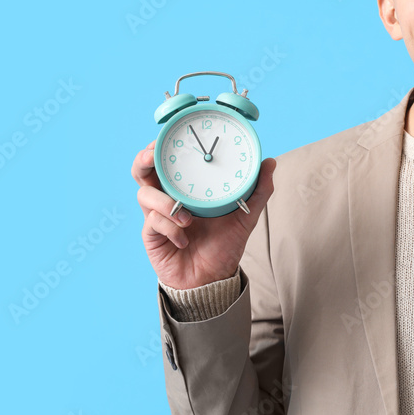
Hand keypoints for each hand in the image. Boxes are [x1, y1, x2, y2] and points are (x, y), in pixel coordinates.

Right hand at [131, 140, 276, 289]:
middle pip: (143, 171)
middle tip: (153, 156)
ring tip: (187, 216)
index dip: (161, 146)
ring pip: (144, 194)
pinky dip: (170, 227)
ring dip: (164, 201)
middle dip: (144, 160)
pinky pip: (153, 222)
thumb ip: (258, 190)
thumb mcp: (245, 215)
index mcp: (186, 188)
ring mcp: (157, 216)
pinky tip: (184, 238)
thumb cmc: (225, 244)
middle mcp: (167, 198)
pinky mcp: (151, 235)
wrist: (213, 279)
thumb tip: (270, 162)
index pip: (167, 160)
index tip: (166, 135)